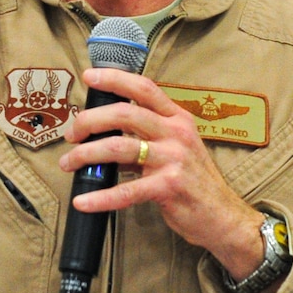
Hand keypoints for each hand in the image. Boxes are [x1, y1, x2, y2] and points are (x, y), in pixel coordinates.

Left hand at [58, 67, 267, 282]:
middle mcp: (176, 133)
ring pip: (118, 148)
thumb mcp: (176, 149)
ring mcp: (174, 159)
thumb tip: (103, 137)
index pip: (144, 89)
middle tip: (71, 134)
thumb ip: (145, 139)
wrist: (223, 215)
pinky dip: (100, 197)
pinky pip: (126, 190)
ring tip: (68, 163)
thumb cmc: (195, 182)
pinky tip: (83, 201)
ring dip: (86, 154)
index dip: (115, 79)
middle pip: (124, 114)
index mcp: (178, 119)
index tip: (89, 77)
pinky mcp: (169, 187)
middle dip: (90, 120)